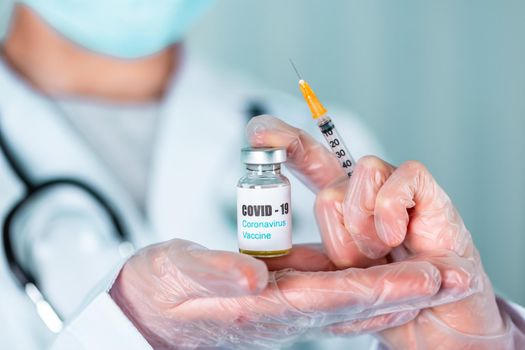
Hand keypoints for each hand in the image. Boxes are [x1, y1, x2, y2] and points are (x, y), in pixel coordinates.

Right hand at [110, 239, 456, 348]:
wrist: (145, 310)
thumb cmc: (159, 291)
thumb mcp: (177, 272)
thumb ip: (214, 273)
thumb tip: (253, 276)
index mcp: (263, 303)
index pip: (333, 296)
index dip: (380, 287)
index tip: (423, 280)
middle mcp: (281, 309)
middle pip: (355, 301)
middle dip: (405, 291)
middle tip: (451, 279)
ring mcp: (282, 304)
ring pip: (348, 297)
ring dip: (392, 288)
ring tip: (430, 280)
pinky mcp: (276, 295)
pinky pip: (328, 290)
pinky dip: (360, 284)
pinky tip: (378, 277)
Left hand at [246, 115, 521, 348]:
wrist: (433, 317)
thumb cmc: (382, 296)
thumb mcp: (330, 280)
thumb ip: (298, 260)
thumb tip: (253, 250)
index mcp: (340, 202)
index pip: (307, 160)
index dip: (284, 141)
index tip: (256, 133)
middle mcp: (362, 187)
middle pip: (324, 185)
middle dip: (340, 238)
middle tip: (366, 263)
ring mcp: (391, 183)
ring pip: (349, 185)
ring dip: (362, 234)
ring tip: (386, 255)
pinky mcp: (422, 186)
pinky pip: (391, 180)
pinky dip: (389, 214)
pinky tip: (398, 237)